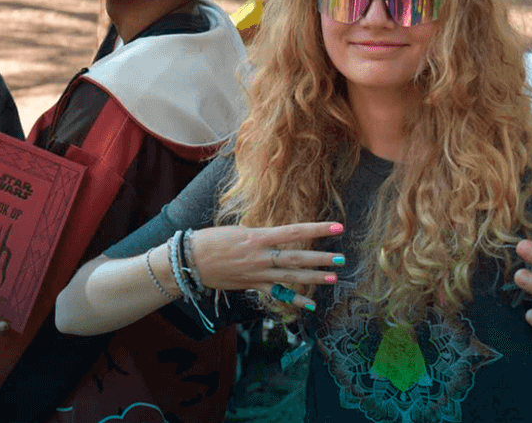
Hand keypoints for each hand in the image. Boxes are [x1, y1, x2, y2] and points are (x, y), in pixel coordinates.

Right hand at [185, 222, 343, 310]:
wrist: (189, 261)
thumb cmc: (209, 241)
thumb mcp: (235, 231)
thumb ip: (256, 235)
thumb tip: (271, 238)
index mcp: (257, 237)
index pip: (294, 232)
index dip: (317, 230)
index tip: (337, 228)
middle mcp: (260, 256)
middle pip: (297, 257)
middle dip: (321, 259)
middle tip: (342, 259)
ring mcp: (257, 273)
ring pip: (291, 276)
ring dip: (314, 278)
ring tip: (334, 278)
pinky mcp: (251, 285)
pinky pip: (277, 293)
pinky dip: (294, 299)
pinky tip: (310, 305)